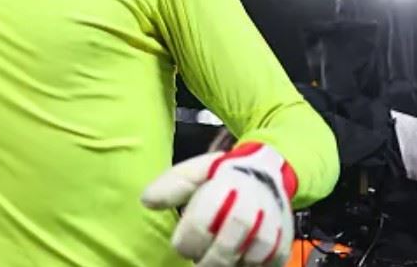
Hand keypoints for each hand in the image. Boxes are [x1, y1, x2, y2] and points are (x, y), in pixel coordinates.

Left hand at [141, 142, 297, 265]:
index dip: (186, 241)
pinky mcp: (283, 245)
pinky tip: (235, 259)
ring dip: (227, 264)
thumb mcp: (194, 172)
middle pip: (225, 249)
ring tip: (215, 256)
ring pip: (246, 262)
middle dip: (207, 260)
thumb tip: (146, 201)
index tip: (180, 245)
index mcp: (224, 187)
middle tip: (197, 260)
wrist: (266, 173)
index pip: (201, 224)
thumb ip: (171, 186)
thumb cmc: (222, 176)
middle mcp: (251, 208)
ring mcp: (271, 228)